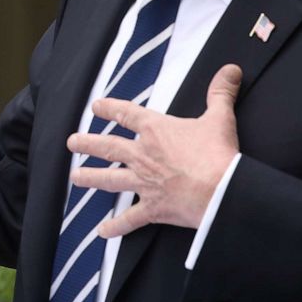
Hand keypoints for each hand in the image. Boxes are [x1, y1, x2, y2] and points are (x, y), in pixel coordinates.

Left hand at [67, 64, 241, 237]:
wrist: (222, 192)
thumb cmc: (218, 154)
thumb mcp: (219, 118)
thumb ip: (220, 93)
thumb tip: (231, 69)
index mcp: (155, 130)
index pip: (126, 114)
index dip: (110, 108)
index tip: (95, 106)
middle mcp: (142, 155)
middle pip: (108, 147)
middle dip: (87, 143)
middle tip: (71, 142)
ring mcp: (144, 182)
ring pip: (110, 179)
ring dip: (90, 178)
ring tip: (75, 177)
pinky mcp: (152, 208)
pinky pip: (130, 219)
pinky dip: (116, 227)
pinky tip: (102, 232)